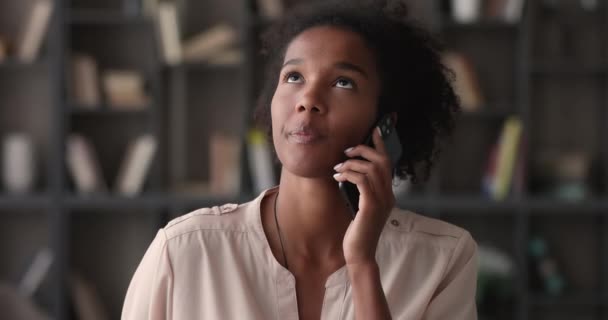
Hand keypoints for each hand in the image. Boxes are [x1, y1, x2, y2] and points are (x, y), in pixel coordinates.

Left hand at [333, 126, 395, 265]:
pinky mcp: (370, 207)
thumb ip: (361, 192)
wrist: (359, 254)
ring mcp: (381, 201)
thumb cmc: (357, 232)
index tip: (375, 130)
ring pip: (371, 169)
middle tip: (347, 151)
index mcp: (387, 194)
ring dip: (351, 164)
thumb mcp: (361, 208)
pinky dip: (349, 174)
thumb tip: (350, 174)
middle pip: (381, 161)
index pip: (388, 164)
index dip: (381, 145)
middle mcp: (388, 196)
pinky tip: (338, 177)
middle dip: (363, 150)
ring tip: (337, 168)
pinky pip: (362, 181)